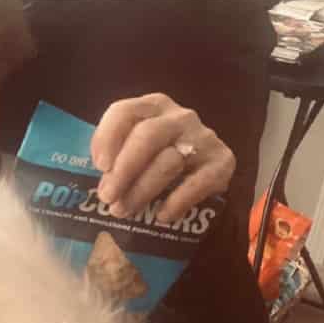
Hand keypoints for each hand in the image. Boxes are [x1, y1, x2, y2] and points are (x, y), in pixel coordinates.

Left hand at [90, 93, 235, 224]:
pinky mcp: (223, 161)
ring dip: (142, 190)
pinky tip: (162, 216)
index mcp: (153, 106)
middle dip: (123, 170)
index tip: (100, 166)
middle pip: (147, 136)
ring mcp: (204, 137)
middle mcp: (180, 117)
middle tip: (107, 197)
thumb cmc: (156, 161)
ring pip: (169, 162)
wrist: (204, 175)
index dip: (107, 138)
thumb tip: (101, 185)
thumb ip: (116, 157)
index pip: (125, 111)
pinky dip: (177, 201)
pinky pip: (198, 182)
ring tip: (124, 211)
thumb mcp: (135, 149)